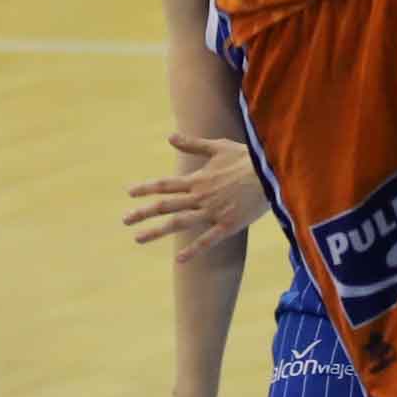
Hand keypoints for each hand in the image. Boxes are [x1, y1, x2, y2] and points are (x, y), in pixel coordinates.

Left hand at [125, 130, 268, 251]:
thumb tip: (170, 137)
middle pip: (165, 205)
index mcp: (197, 180)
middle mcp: (200, 197)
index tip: (129, 193)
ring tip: (138, 238)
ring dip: (157, 231)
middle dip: (143, 212)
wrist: (271, 174)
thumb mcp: (218, 147)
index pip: (165, 185)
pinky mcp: (228, 225)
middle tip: (125, 219)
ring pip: (179, 223)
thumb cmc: (247, 159)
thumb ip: (193, 144)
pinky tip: (179, 260)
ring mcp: (213, 212)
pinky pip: (207, 240)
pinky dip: (193, 250)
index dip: (146, 188)